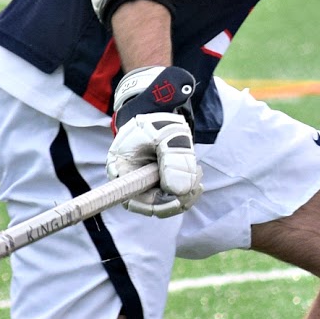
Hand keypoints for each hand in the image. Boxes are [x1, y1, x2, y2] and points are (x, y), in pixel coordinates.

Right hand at [107, 66, 201, 217]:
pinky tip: (196, 174)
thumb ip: (173, 157)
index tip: (180, 196)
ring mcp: (145, 184)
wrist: (160, 112)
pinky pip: (173, 195)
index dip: (157, 204)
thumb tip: (180, 190)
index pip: (134, 201)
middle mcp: (131, 181)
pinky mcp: (159, 183)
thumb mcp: (166, 133)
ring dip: (186, 193)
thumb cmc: (157, 121)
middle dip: (178, 199)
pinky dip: (187, 189)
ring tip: (198, 172)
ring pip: (166, 203)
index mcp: (121, 169)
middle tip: (197, 183)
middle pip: (153, 206)